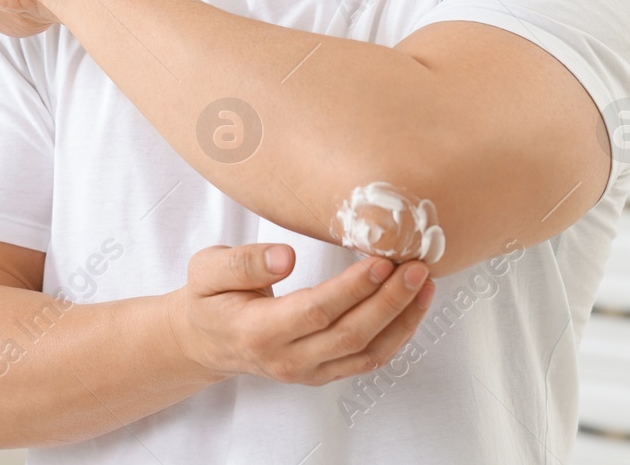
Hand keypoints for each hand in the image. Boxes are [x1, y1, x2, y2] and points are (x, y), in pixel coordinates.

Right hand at [166, 242, 432, 385]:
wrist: (205, 340)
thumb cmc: (208, 299)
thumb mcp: (207, 270)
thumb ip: (243, 263)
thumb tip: (286, 257)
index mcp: (257, 331)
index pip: (315, 312)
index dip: (352, 289)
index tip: (380, 261)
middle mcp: (286, 359)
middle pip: (350, 335)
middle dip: (389, 301)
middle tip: (415, 268)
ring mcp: (307, 371)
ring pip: (366, 352)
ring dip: (402, 319)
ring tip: (425, 285)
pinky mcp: (322, 372)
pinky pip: (367, 359)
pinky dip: (396, 335)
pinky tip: (411, 307)